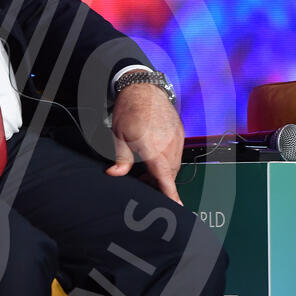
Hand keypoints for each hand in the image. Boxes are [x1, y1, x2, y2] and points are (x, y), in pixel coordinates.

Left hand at [107, 82, 183, 203]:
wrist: (143, 88)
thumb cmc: (129, 110)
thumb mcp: (118, 136)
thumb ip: (121, 158)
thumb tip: (114, 174)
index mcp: (153, 148)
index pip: (165, 178)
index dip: (171, 195)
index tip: (177, 207)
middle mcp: (169, 145)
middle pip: (169, 175)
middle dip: (159, 184)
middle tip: (143, 183)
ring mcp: (177, 139)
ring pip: (174, 165)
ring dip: (163, 172)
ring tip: (146, 171)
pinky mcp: (180, 133)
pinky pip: (177, 154)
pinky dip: (168, 161)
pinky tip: (156, 158)